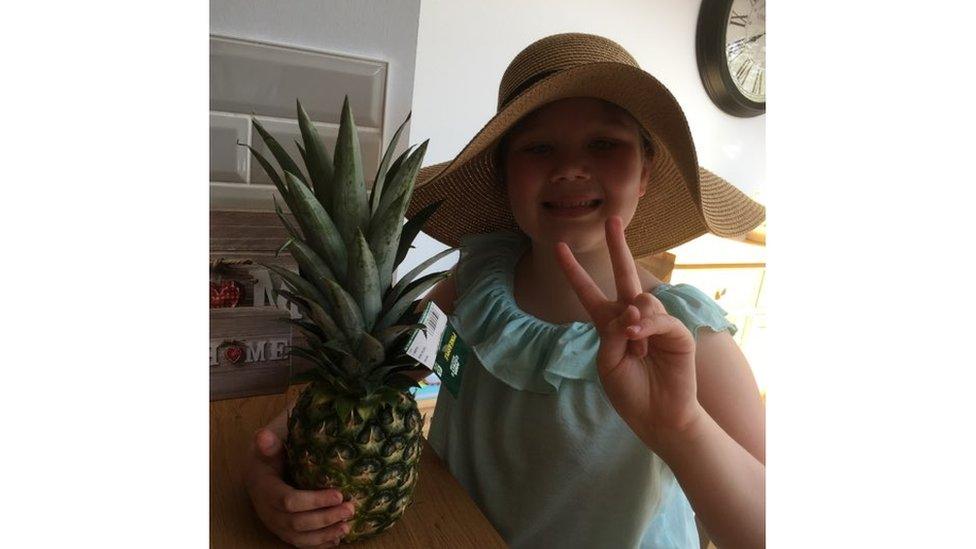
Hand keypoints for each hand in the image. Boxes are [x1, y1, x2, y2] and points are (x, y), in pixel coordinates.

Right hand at [243, 428, 353, 547]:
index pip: (289, 501)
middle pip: (297, 523)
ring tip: (347, 527)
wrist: (258, 475)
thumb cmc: (268, 458)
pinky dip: (319, 544)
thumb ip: (268, 444)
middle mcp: (268, 512)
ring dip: (325, 534)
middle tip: (350, 508)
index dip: (314, 500)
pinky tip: (336, 540)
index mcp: (265, 490)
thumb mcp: (266, 448)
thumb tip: (264, 436)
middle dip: (326, 518)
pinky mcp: (284, 532)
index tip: (339, 494)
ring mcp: (276, 525)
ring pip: (299, 538)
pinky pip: (301, 544)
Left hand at [554, 216, 703, 449]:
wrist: (657, 416)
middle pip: (625, 275)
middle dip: (617, 247)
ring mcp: (657, 322)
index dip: (574, 271)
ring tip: (635, 345)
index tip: (559, 248)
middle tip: (612, 220)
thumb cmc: (630, 392)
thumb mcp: (606, 362)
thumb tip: (632, 309)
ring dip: (633, 319)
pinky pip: (659, 317)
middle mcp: (633, 317)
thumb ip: (611, 332)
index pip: (589, 292)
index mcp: (610, 324)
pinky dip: (648, 325)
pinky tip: (640, 338)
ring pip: (641, 299)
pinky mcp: (677, 332)